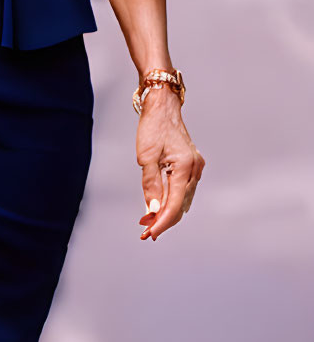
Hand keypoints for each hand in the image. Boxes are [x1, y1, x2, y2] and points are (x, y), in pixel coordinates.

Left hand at [135, 87, 204, 240]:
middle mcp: (195, 170)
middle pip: (181, 205)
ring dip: (167, 212)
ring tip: (148, 224)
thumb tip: (152, 210)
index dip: (162, 222)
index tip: (149, 234)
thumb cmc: (153, 128)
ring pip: (183, 199)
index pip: (174, 204)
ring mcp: (196, 168)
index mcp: (186, 167)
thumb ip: (150, 185)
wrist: (163, 107)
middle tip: (145, 233)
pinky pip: (183, 189)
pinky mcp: (191, 165)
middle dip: (163, 220)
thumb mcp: (146, 157)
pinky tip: (158, 207)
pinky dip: (171, 200)